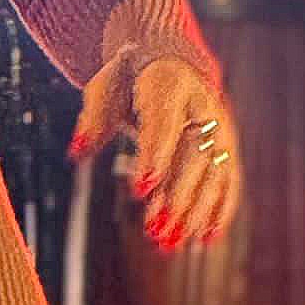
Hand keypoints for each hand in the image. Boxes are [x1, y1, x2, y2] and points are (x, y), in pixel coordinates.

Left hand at [71, 50, 239, 250]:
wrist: (168, 61)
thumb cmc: (128, 80)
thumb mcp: (105, 88)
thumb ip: (93, 120)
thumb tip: (76, 152)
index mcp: (169, 84)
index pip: (163, 124)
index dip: (155, 156)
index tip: (141, 190)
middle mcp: (203, 106)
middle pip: (194, 154)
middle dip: (176, 196)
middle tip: (155, 231)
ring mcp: (220, 128)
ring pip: (213, 173)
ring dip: (194, 212)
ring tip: (171, 244)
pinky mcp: (227, 149)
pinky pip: (228, 181)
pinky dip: (219, 212)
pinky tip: (206, 240)